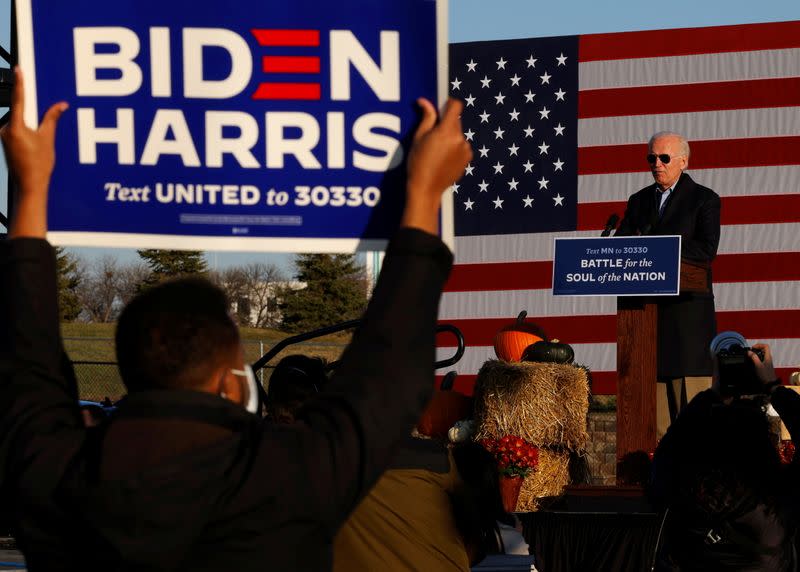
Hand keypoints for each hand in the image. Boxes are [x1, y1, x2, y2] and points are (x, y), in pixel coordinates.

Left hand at [3, 67, 67, 237]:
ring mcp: (4, 135)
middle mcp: (5, 128)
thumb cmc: (39, 166)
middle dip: (34, 117)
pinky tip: (36, 149)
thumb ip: (52, 119)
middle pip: (22, 112)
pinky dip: (28, 134)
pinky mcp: (6, 141)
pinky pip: (18, 130)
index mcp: (15, 126)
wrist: (28, 186)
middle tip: (42, 131)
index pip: (19, 99)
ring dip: (32, 127)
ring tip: (39, 147)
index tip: (19, 69)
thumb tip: (61, 105)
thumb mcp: (48, 140)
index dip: (20, 83)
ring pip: (20, 122)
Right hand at [401, 97, 471, 234]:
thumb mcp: (418, 138)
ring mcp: (465, 149)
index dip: (449, 104)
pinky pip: (462, 146)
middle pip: (456, 121)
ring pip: (458, 134)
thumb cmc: (418, 163)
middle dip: (446, 123)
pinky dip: (455, 148)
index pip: (456, 106)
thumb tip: (424, 101)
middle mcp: (460, 139)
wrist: (426, 189)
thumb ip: (426, 118)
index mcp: (447, 131)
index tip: (442, 107)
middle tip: (433, 134)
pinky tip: (443, 158)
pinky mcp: (467, 159)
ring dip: (450, 136)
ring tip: (437, 150)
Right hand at [750, 343, 776, 383]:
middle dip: (756, 349)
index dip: (759, 345)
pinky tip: (752, 363)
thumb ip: (754, 357)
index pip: (766, 346)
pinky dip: (755, 359)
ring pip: (761, 354)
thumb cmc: (765, 375)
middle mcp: (768, 358)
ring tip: (750, 357)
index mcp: (768, 357)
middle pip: (763, 350)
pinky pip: (760, 359)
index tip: (752, 348)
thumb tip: (749, 352)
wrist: (769, 384)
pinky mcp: (764, 366)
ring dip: (755, 354)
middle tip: (750, 352)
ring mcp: (766, 362)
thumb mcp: (758, 365)